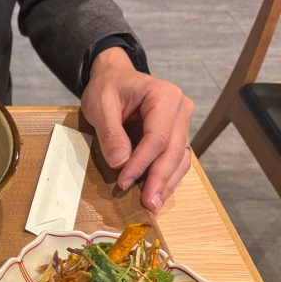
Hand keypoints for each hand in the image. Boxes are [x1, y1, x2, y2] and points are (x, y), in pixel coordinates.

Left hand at [81, 47, 193, 211]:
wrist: (114, 77)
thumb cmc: (107, 88)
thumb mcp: (100, 105)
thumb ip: (110, 133)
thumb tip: (121, 162)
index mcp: (164, 96)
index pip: (157, 137)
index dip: (142, 163)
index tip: (124, 182)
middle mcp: (180, 108)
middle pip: (174, 150)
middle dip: (160, 179)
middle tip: (148, 204)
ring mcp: (181, 122)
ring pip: (180, 157)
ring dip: (167, 182)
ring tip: (153, 204)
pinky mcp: (176, 133)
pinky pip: (176, 158)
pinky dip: (167, 176)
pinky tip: (157, 192)